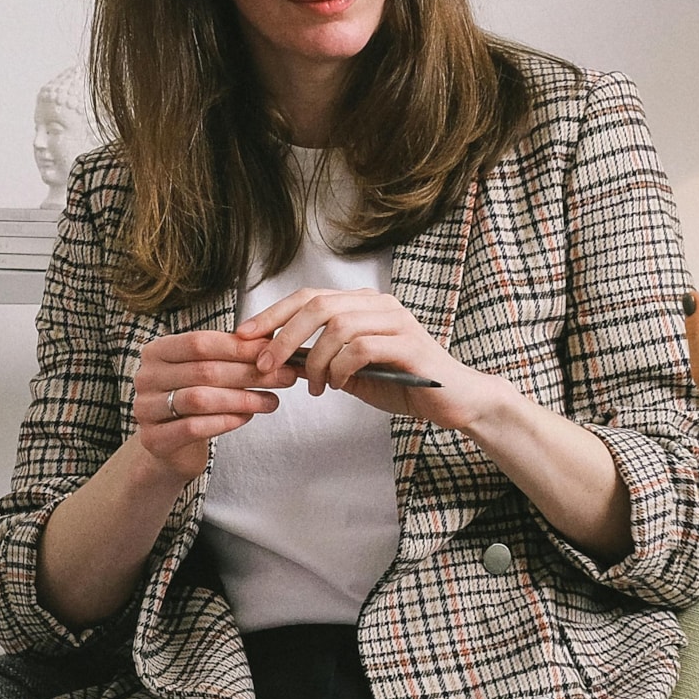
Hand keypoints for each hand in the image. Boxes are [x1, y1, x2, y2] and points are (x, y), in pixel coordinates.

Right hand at [124, 327, 287, 485]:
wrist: (172, 447)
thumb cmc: (196, 400)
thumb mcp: (211, 371)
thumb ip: (234, 353)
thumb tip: (273, 338)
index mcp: (157, 351)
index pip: (200, 342)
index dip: (239, 347)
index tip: (274, 352)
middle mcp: (146, 377)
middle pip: (203, 370)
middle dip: (249, 373)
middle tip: (284, 377)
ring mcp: (145, 409)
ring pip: (200, 399)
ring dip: (242, 399)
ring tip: (271, 401)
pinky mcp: (153, 439)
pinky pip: (193, 428)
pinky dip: (225, 422)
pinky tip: (247, 418)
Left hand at [237, 288, 500, 426]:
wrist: (454, 401)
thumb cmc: (402, 383)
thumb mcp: (351, 372)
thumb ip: (319, 360)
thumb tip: (276, 358)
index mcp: (364, 305)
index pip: (309, 297)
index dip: (273, 314)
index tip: (243, 336)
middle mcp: (380, 305)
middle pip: (318, 305)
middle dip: (284, 335)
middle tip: (265, 364)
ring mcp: (397, 322)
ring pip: (338, 325)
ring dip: (316, 359)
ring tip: (317, 387)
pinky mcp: (409, 345)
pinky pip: (361, 348)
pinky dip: (341, 369)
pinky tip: (340, 386)